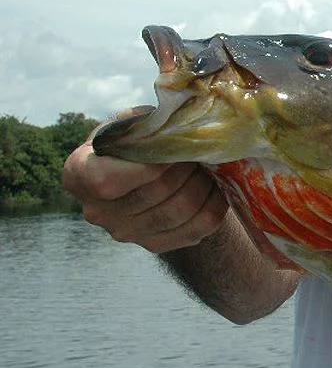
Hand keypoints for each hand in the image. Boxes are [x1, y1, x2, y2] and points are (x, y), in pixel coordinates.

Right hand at [61, 110, 226, 253]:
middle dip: (187, 167)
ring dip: (204, 184)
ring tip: (211, 165)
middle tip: (203, 150)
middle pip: (154, 192)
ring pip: (178, 211)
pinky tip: (217, 188)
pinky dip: (214, 206)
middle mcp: (97, 210)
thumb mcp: (129, 124)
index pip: (107, 181)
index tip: (174, 147)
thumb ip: (144, 124)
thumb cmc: (134, 142)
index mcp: (78, 175)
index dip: (148, 165)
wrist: (145, 177)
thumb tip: (178, 123)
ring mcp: (125, 233)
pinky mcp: (154, 244)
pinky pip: (195, 229)